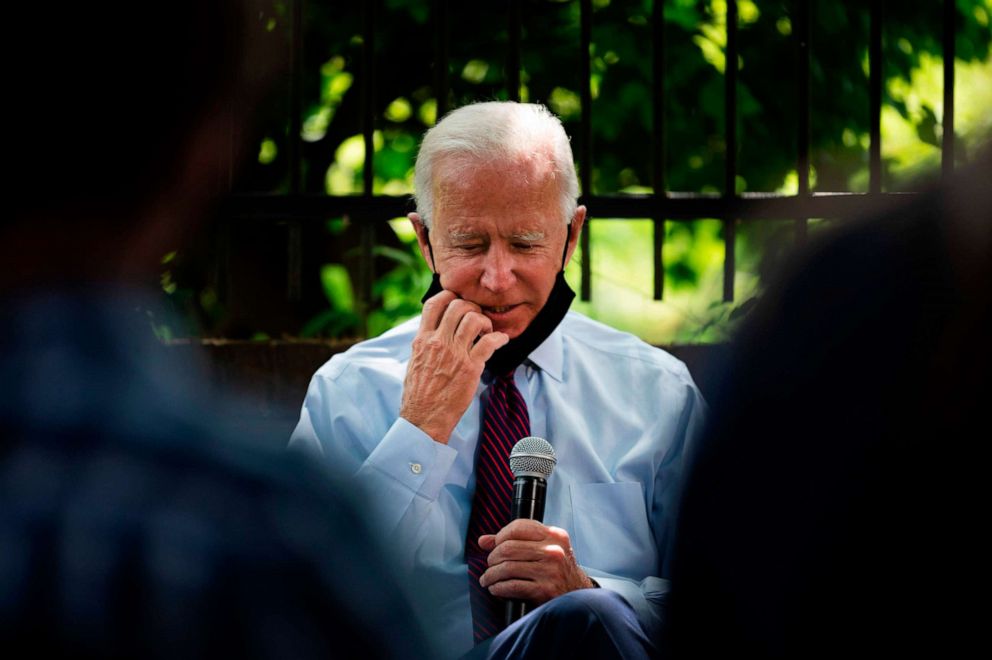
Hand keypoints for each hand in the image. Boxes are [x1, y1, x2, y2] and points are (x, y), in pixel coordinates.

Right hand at [400, 290, 508, 443]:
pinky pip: (490, 343)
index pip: (434, 304)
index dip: (449, 296)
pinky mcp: (470, 367)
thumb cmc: (419, 393)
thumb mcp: (415, 361)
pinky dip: (499, 338)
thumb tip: (434, 330)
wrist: (423, 418)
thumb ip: (425, 343)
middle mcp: (438, 342)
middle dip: (471, 307)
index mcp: (422, 339)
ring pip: (474, 319)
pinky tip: (501, 340)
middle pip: (457, 306)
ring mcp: (455, 354)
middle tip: (476, 318)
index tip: (458, 303)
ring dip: (485, 321)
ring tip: (486, 331)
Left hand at [477, 519, 594, 603]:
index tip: (494, 546)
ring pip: (508, 567)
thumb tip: (483, 541)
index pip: (519, 527)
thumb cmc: (556, 569)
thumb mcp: (543, 548)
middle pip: (509, 548)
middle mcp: (554, 551)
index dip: (501, 536)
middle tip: (490, 565)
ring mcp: (550, 571)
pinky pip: (512, 586)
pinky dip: (498, 588)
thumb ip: (515, 541)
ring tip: (487, 579)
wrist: (577, 595)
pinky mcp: (545, 590)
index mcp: (554, 535)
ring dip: (491, 575)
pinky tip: (496, 589)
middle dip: (493, 557)